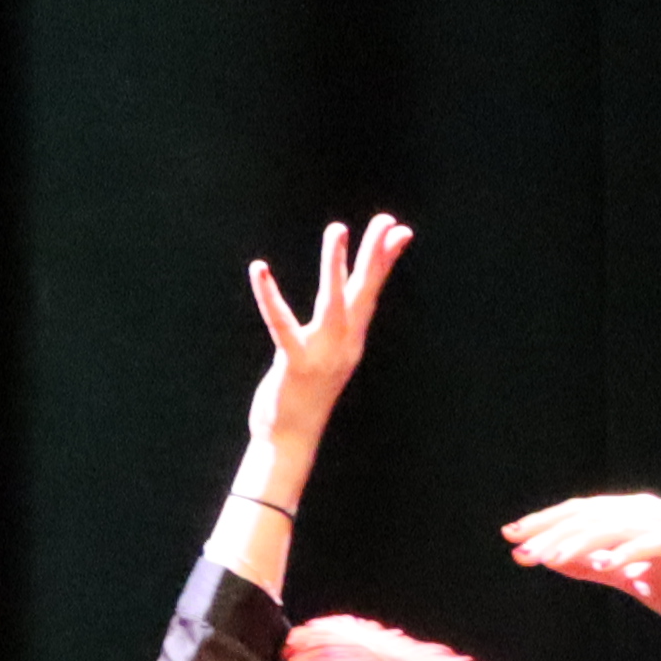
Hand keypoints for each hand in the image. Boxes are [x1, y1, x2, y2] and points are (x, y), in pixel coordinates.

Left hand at [244, 213, 414, 460]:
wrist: (290, 439)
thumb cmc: (305, 392)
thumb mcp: (329, 354)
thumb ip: (336, 325)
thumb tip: (346, 302)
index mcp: (351, 338)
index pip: (371, 292)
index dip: (386, 261)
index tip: (401, 230)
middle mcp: (343, 344)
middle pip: (363, 291)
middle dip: (374, 255)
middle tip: (385, 220)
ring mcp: (322, 354)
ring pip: (333, 302)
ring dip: (336, 265)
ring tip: (339, 229)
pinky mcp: (295, 364)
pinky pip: (282, 324)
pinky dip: (270, 296)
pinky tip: (260, 269)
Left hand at [505, 490, 660, 657]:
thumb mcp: (627, 577)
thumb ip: (592, 565)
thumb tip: (548, 558)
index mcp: (634, 514)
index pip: (581, 512)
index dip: (545, 522)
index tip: (511, 536)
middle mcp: (650, 511)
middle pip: (591, 515)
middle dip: (553, 531)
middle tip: (520, 549)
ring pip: (615, 526)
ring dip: (580, 542)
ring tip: (549, 559)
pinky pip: (650, 545)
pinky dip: (626, 553)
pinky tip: (601, 567)